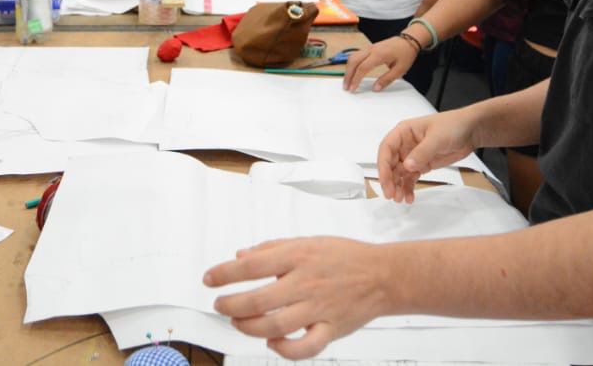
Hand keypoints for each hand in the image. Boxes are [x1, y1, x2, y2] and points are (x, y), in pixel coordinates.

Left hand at [205, 237, 387, 359]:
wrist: (383, 275)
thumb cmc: (343, 256)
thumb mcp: (306, 242)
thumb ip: (272, 249)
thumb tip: (240, 256)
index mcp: (298, 256)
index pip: (251, 265)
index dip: (224, 273)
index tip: (209, 279)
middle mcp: (306, 282)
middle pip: (258, 300)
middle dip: (231, 305)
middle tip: (220, 305)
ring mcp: (319, 309)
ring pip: (275, 325)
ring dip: (249, 327)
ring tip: (238, 322)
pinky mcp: (332, 329)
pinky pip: (304, 347)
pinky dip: (284, 349)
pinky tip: (272, 342)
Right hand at [343, 37, 418, 92]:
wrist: (409, 40)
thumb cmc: (406, 54)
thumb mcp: (400, 70)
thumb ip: (386, 79)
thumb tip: (375, 88)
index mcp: (379, 55)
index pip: (362, 68)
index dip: (356, 79)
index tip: (353, 89)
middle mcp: (371, 50)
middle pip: (353, 61)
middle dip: (348, 75)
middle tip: (346, 87)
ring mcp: (369, 48)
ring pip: (352, 57)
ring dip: (348, 69)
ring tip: (347, 81)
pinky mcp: (369, 48)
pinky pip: (356, 55)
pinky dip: (352, 64)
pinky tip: (352, 72)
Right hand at [377, 110, 478, 203]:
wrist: (471, 131)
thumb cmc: (453, 126)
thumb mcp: (437, 138)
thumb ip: (422, 152)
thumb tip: (407, 166)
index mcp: (404, 132)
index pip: (386, 148)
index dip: (383, 165)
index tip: (385, 181)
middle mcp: (405, 144)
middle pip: (390, 163)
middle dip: (389, 180)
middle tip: (391, 195)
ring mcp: (413, 156)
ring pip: (399, 173)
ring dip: (398, 186)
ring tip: (400, 199)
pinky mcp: (422, 165)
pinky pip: (410, 178)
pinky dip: (408, 188)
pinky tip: (409, 197)